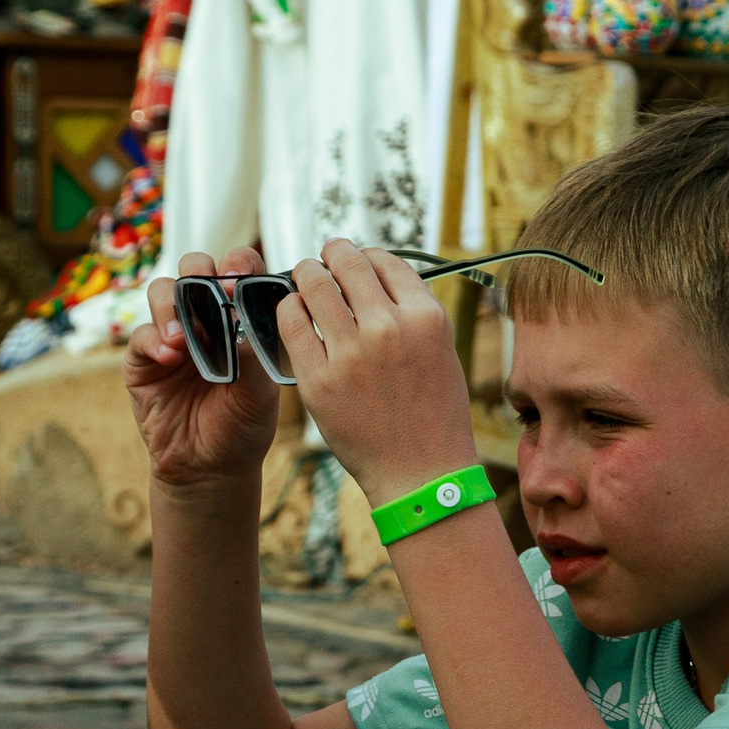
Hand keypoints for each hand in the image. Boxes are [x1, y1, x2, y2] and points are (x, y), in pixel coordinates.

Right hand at [127, 249, 280, 490]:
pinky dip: (154, 339)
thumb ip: (255, 354)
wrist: (210, 468)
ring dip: (172, 305)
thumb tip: (243, 317)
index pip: (237, 272)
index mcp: (238, 317)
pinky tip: (170, 357)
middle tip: (214, 292)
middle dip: (200, 271)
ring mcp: (171, 335)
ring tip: (185, 337)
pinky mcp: (143, 359)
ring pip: (162, 291)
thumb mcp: (260, 392)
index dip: (238, 266)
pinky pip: (141, 334)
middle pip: (194, 268)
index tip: (241, 279)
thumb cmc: (242, 426)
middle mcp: (203, 318)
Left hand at [275, 241, 475, 504]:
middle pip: (347, 263)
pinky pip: (290, 322)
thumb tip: (374, 276)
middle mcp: (389, 328)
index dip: (363, 255)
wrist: (422, 473)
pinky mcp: (318, 379)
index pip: (384, 261)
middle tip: (322, 262)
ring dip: (305, 275)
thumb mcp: (441, 351)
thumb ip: (411, 312)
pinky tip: (293, 314)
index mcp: (426, 317)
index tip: (352, 261)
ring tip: (304, 282)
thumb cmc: (434, 415)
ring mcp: (351, 353)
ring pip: (313, 284)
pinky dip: (288, 310)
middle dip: (331, 255)